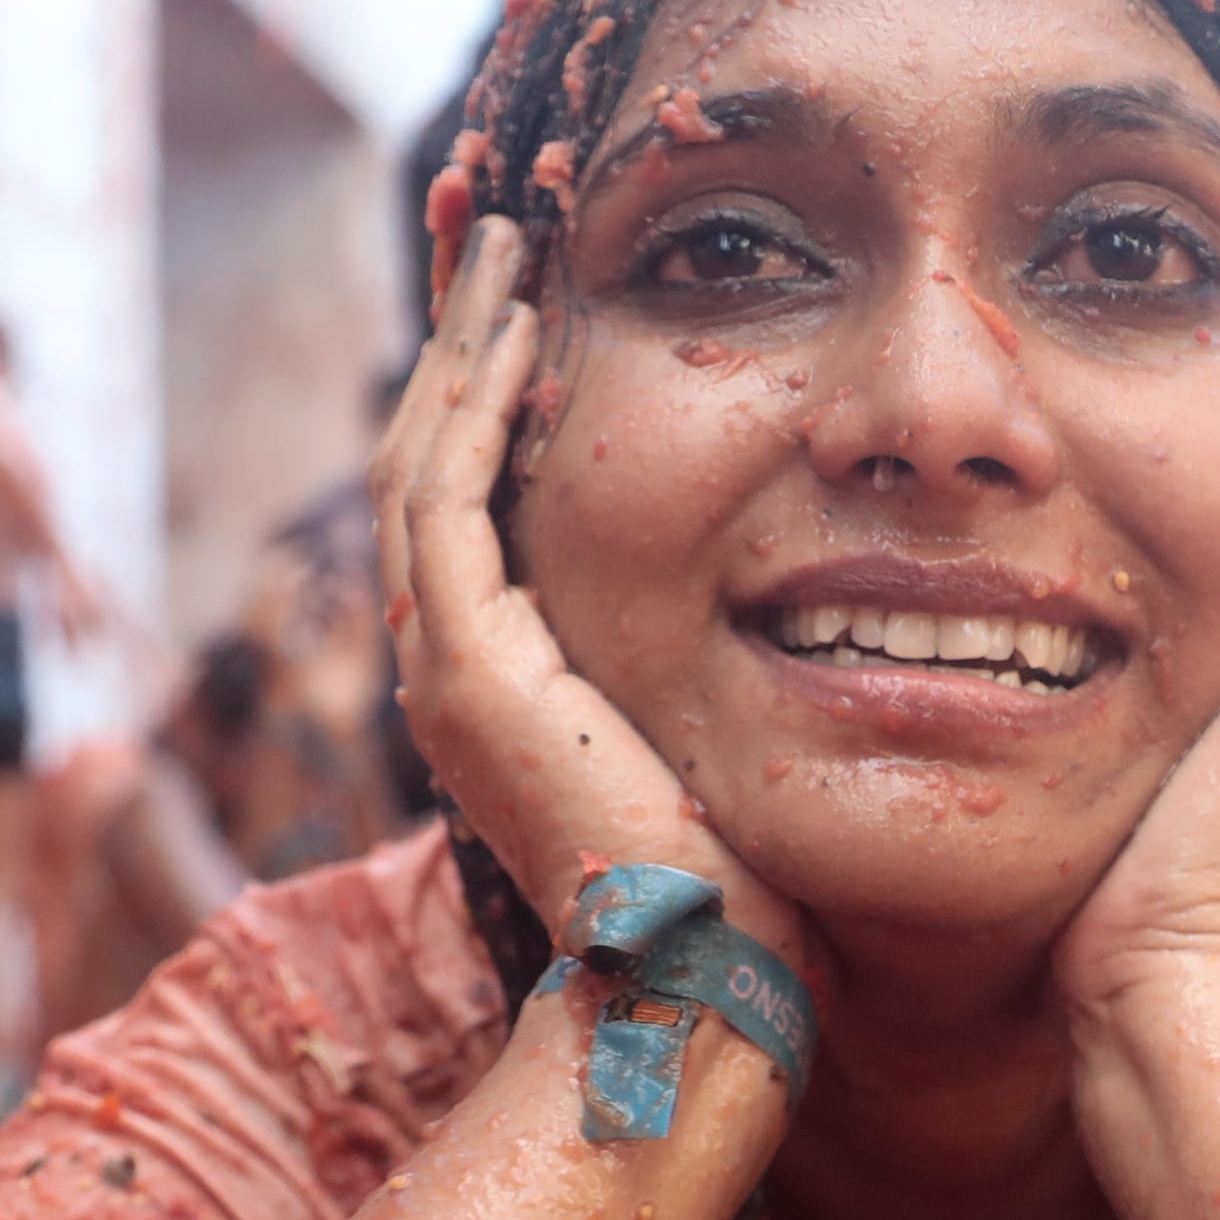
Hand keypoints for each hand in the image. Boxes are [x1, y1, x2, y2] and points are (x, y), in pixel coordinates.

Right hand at [375, 217, 812, 969]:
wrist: (703, 992)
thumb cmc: (744, 893)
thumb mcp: (719, 738)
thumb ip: (711, 662)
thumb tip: (797, 601)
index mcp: (499, 680)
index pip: (473, 497)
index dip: (496, 389)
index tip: (539, 294)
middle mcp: (450, 667)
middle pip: (426, 455)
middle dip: (460, 335)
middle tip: (493, 228)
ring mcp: (445, 668)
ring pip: (421, 456)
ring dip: (460, 341)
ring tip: (498, 243)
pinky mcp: (469, 670)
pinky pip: (448, 498)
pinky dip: (474, 405)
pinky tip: (520, 329)